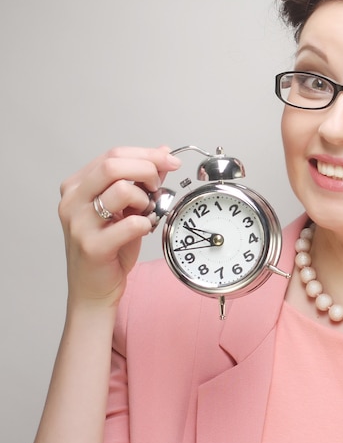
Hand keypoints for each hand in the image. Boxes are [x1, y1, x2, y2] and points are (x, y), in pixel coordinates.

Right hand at [58, 146, 180, 310]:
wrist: (94, 289)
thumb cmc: (109, 249)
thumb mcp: (126, 208)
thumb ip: (140, 180)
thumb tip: (162, 153)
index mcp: (77, 186)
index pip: (113, 155)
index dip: (146, 154)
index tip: (170, 160)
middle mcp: (72, 201)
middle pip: (112, 165)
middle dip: (146, 169)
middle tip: (159, 186)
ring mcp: (79, 223)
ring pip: (120, 190)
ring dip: (144, 199)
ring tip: (146, 212)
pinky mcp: (92, 246)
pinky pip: (129, 224)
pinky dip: (145, 223)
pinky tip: (144, 229)